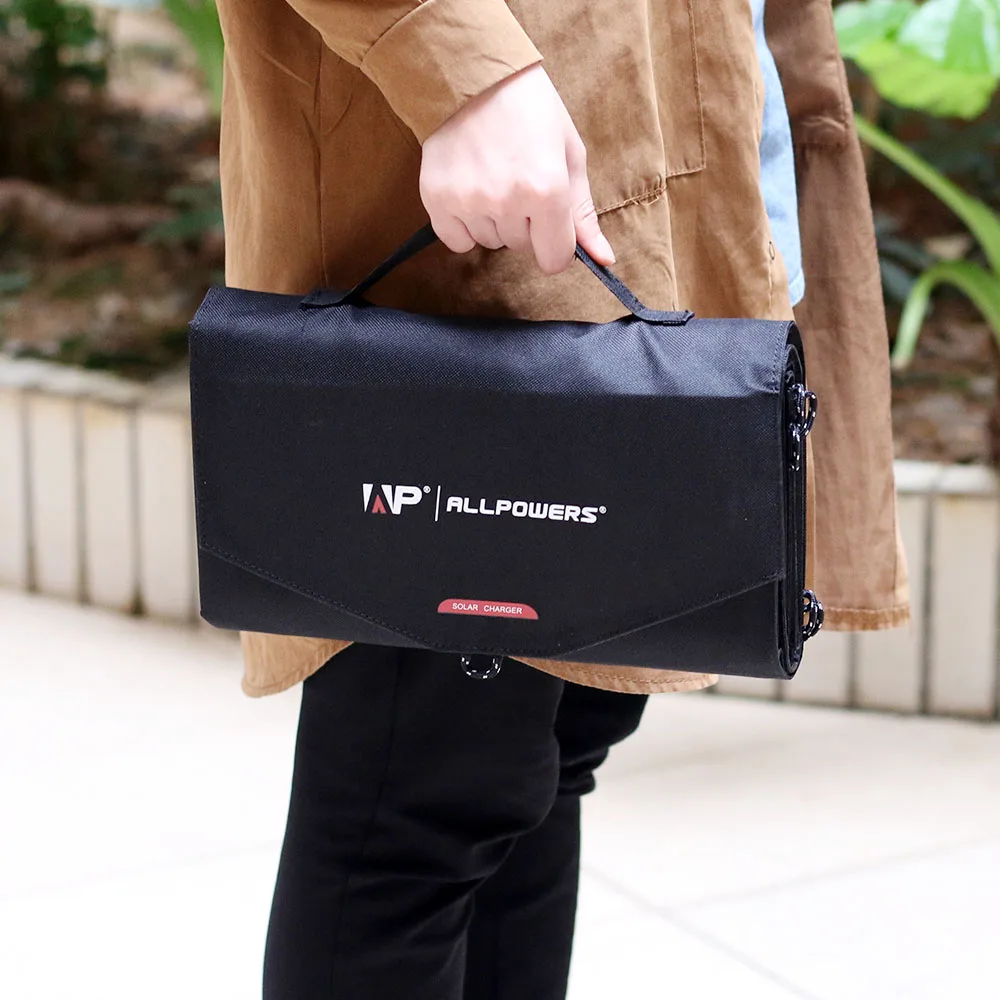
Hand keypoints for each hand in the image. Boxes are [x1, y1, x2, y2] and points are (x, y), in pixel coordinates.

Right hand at [419, 64, 614, 274]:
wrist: (472, 74)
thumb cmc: (530, 109)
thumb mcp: (569, 154)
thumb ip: (583, 213)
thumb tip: (604, 260)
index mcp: (547, 190)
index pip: (554, 259)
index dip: (556, 244)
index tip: (550, 223)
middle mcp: (507, 201)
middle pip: (522, 248)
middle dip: (526, 223)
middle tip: (517, 178)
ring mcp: (469, 202)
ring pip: (491, 242)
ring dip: (495, 221)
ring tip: (492, 176)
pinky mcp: (437, 200)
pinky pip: (458, 242)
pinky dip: (465, 226)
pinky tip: (470, 191)